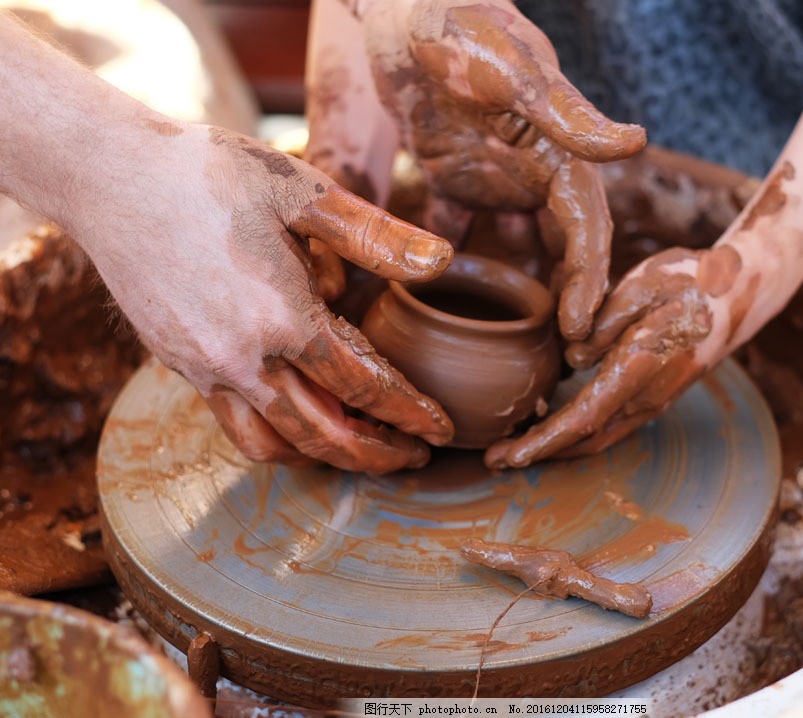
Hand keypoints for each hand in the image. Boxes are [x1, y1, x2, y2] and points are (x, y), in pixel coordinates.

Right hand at [83, 122, 454, 472]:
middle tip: (413, 458)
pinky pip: (232, 423)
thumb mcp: (302, 191)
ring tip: (358, 447)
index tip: (439, 431)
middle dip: (375, 455)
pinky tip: (296, 415)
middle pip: (322, 436)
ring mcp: (203, 367)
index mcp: (284, 318)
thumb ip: (375, 234)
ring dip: (321, 457)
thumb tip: (441, 261)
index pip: (363, 387)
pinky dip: (273, 436)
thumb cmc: (210, 174)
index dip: (408, 413)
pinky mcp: (176, 364)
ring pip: (271, 444)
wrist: (108, 174)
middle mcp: (242, 358)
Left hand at [362, 0, 645, 339]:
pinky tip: (452, 309)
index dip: (591, 278)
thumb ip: (565, 110)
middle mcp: (533, 167)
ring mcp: (495, 175)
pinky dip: (463, 268)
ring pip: (521, 247)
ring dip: (526, 294)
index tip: (582, 331)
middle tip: (564, 360)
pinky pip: (465, 232)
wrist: (397, 2)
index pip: (586, 224)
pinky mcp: (454, 176)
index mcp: (556, 146)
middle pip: (563, 247)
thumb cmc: (453, 20)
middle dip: (569, 301)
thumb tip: (636, 145)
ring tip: (520, 352)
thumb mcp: (509, 65)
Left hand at [485, 243, 752, 468]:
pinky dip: (575, 433)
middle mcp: (647, 395)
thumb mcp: (643, 287)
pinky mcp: (652, 396)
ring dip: (555, 448)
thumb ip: (604, 323)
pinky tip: (548, 422)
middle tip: (494, 460)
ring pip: (597, 437)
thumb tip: (573, 357)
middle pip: (586, 439)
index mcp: (641, 366)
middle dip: (540, 454)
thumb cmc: (687, 282)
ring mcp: (652, 401)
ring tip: (513, 449)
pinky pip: (608, 424)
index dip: (544, 441)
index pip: (584, 417)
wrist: (738, 295)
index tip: (509, 455)